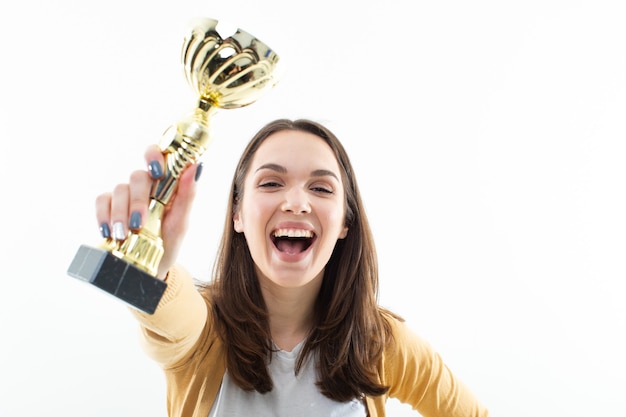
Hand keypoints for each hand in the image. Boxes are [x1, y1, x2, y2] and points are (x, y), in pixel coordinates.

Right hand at [94, 145, 201, 278]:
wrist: (151, 267)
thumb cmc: (169, 241)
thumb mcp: (182, 222)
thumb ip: (188, 195)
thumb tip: (196, 166)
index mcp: (165, 184)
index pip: (158, 156)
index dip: (154, 156)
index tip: (156, 171)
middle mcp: (145, 186)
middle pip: (137, 177)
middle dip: (138, 200)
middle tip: (139, 222)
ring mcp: (126, 195)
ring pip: (119, 189)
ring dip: (120, 213)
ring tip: (124, 234)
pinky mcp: (109, 206)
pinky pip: (102, 201)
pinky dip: (104, 216)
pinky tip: (109, 231)